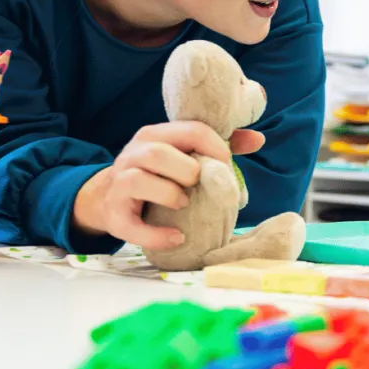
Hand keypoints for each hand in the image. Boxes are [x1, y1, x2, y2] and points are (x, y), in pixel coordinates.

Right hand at [72, 121, 247, 249]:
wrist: (109, 198)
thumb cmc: (158, 174)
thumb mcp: (183, 153)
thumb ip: (220, 145)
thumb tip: (258, 139)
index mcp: (155, 135)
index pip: (191, 131)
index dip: (216, 149)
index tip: (226, 166)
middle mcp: (133, 154)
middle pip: (158, 153)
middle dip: (188, 171)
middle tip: (198, 185)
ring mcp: (120, 184)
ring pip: (139, 181)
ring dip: (169, 194)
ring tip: (184, 204)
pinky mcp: (115, 216)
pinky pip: (132, 226)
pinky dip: (157, 235)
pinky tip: (177, 236)